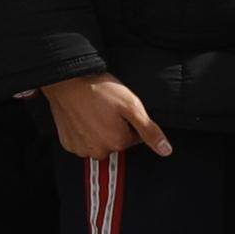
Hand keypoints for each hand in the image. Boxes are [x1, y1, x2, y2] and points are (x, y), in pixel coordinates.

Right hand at [39, 72, 170, 163]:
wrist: (68, 82)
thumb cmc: (99, 90)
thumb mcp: (132, 106)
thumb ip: (150, 130)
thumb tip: (166, 150)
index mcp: (117, 142)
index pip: (133, 138)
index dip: (129, 122)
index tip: (119, 110)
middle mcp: (99, 151)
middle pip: (115, 142)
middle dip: (114, 128)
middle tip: (106, 109)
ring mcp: (81, 149)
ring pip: (98, 143)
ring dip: (98, 131)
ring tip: (94, 111)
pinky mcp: (69, 144)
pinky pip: (82, 142)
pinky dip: (83, 132)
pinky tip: (82, 117)